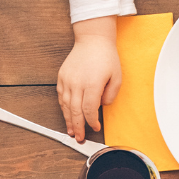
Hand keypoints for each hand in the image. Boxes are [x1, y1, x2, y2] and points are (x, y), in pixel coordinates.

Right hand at [58, 20, 121, 142]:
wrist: (92, 40)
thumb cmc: (106, 57)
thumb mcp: (117, 77)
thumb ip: (110, 95)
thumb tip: (101, 107)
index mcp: (92, 84)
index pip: (89, 110)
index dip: (92, 121)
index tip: (96, 127)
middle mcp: (77, 83)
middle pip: (75, 111)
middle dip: (78, 127)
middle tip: (79, 138)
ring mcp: (67, 80)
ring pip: (65, 106)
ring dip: (68, 120)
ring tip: (71, 131)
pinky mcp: (62, 77)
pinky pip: (61, 97)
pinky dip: (63, 108)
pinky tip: (67, 115)